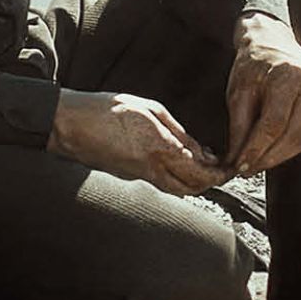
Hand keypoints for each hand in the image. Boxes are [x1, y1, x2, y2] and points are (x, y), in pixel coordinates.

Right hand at [46, 89, 227, 195]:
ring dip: (196, 184)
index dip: (219, 173)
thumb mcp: (149, 108)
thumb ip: (177, 131)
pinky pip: (162, 185)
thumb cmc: (105, 110)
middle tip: (224, 171)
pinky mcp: (130, 178)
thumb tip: (199, 148)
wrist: (70, 125)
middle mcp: (151, 168)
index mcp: (159, 147)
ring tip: (207, 170)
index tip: (230, 167)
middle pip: (192, 188)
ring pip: (177, 191)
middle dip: (212, 182)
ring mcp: (140, 177)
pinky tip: (181, 167)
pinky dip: (178, 180)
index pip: (199, 171)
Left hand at [223, 11, 300, 175]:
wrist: (273, 40)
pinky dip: (288, 147)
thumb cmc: (252, 64)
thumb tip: (236, 160)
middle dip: (268, 159)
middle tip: (247, 170)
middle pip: (293, 136)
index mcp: (287, 75)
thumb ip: (238, 126)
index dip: (256, 150)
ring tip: (258, 164)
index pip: (273, 124)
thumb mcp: (238, 91)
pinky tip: (272, 152)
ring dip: (279, 157)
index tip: (239, 166)